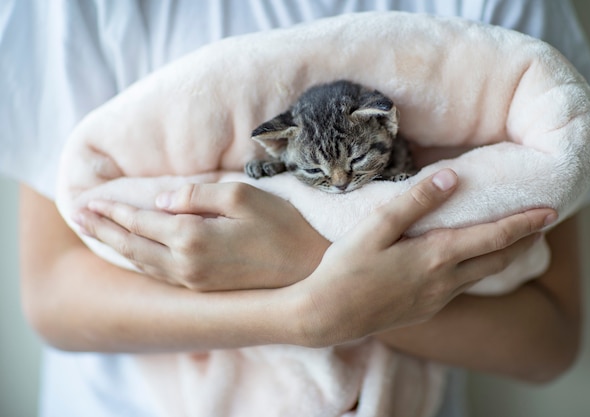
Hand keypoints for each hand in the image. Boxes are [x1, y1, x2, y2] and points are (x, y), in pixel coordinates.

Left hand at [75, 182, 329, 290]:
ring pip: (142, 263)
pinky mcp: (203, 288)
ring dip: (115, 246)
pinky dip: (136, 262)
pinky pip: (158, 275)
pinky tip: (131, 254)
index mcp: (191, 238)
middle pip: (132, 245)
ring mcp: (193, 281)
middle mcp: (185, 265)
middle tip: (78, 215)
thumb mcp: (240, 196)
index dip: (112, 209)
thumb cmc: (279, 226)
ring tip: (96, 232)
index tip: (88, 199)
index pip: (140, 221)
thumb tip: (161, 202)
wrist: (306, 269)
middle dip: (103, 228)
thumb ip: (195, 196)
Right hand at [291, 169, 556, 346]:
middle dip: (524, 242)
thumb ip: (415, 202)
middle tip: (542, 225)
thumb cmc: (346, 269)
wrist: (327, 316)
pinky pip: (462, 288)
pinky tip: (467, 264)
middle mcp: (444, 282)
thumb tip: (452, 177)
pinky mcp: (424, 310)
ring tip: (512, 242)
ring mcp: (435, 300)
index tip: (549, 212)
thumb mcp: (376, 227)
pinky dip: (478, 270)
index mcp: (436, 257)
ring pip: (481, 276)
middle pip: (497, 260)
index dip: (524, 224)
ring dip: (503, 257)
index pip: (494, 237)